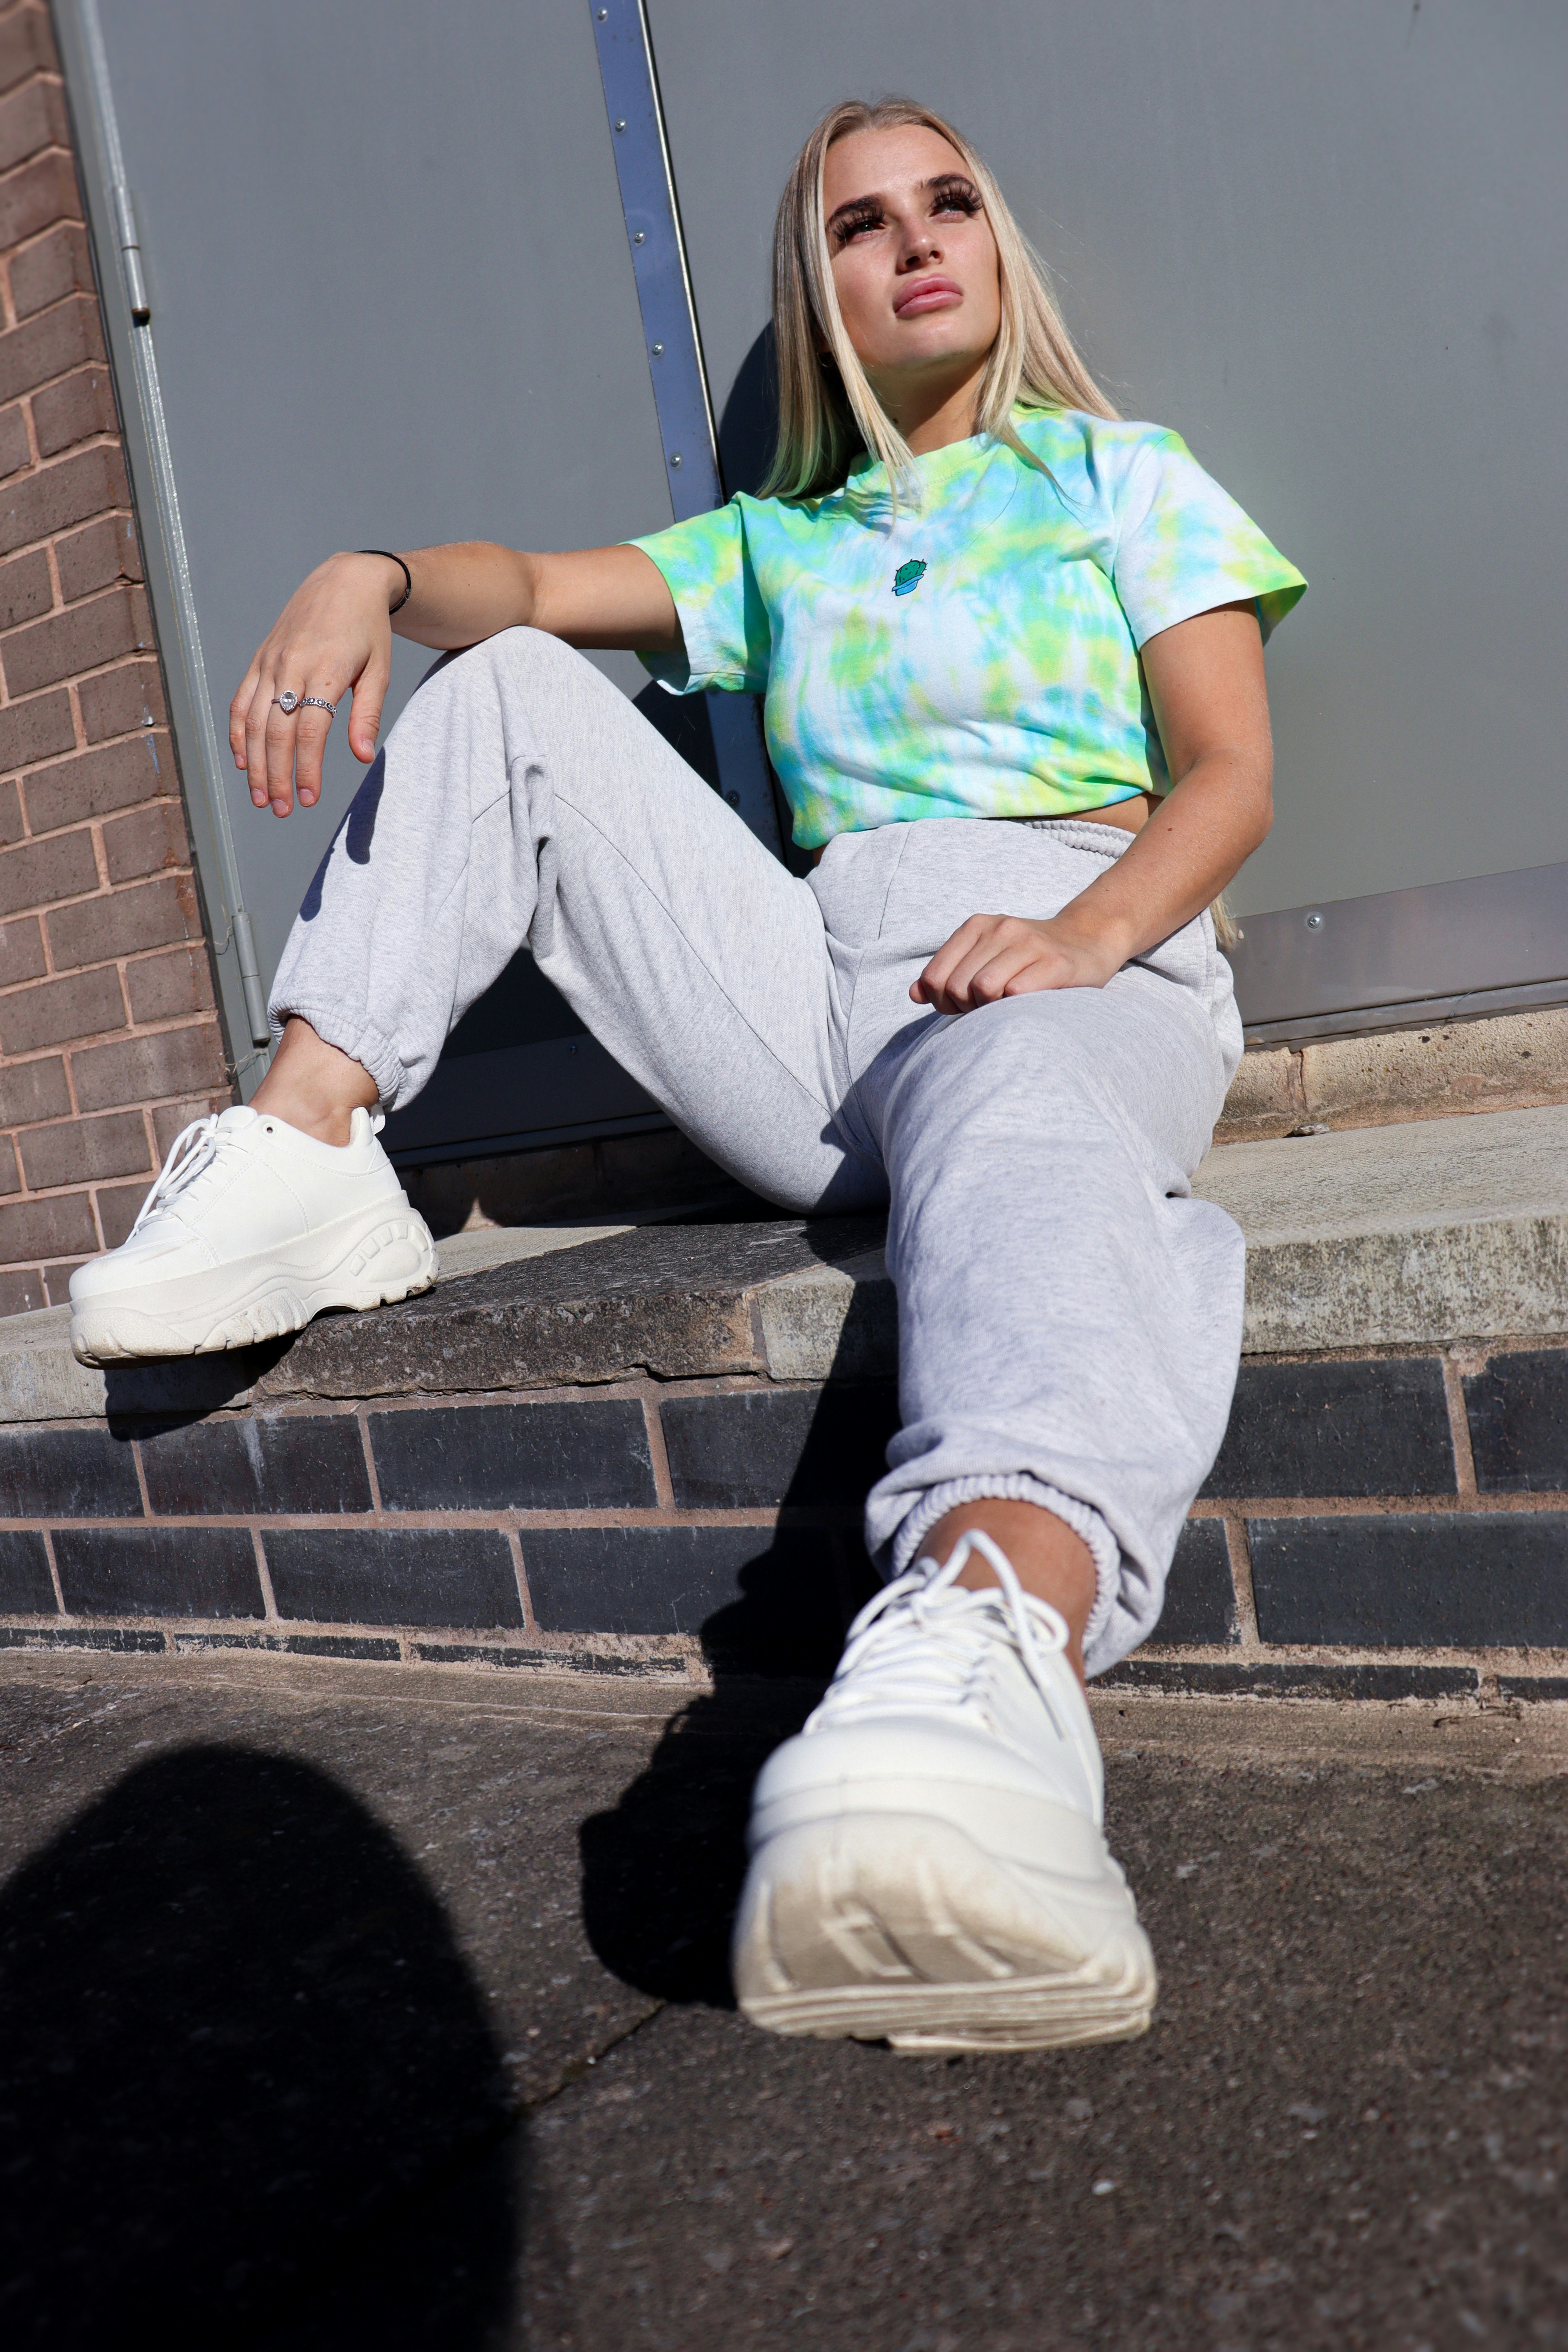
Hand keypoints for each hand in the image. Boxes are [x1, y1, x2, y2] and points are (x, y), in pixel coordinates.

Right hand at [229, 552, 401, 818]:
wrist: (344, 580)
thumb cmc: (369, 629)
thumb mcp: (380, 669)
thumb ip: (368, 715)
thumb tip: (363, 758)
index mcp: (326, 670)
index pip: (310, 731)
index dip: (307, 769)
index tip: (309, 800)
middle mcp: (291, 665)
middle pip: (276, 731)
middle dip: (276, 775)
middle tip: (281, 810)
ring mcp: (271, 662)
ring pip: (252, 720)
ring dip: (254, 763)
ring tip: (260, 796)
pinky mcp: (260, 659)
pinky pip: (241, 700)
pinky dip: (237, 732)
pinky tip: (242, 760)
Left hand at [910, 909, 1128, 1013]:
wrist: (1088, 941)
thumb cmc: (1029, 959)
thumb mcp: (984, 957)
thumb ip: (948, 973)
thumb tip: (914, 994)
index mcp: (977, 926)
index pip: (934, 977)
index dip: (942, 1001)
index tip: (962, 1005)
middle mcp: (1001, 929)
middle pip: (957, 987)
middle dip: (966, 1008)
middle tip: (986, 1008)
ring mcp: (1030, 944)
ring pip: (983, 989)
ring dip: (989, 1009)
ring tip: (1004, 1006)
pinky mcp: (1056, 964)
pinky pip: (1016, 993)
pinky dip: (1014, 1006)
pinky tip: (1026, 1003)